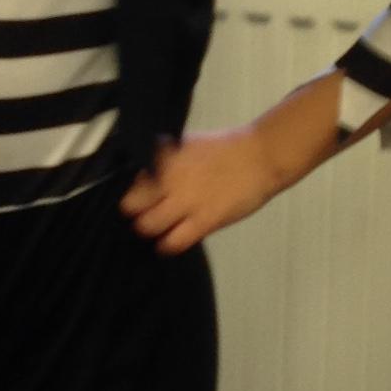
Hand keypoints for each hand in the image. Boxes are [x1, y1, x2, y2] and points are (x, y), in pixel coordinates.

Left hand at [120, 127, 279, 254]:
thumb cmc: (227, 150)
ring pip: (146, 226)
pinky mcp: (203, 221)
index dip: (133, 191)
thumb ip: (165, 160)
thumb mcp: (188, 145)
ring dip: (149, 229)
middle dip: (134, 212)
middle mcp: (170, 180)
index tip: (139, 195)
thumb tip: (147, 175)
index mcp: (165, 159)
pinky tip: (169, 242)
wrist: (260, 156)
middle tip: (144, 214)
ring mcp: (186, 202)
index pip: (131, 181)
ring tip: (158, 228)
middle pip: (130, 206)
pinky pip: (173, 242)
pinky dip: (167, 245)